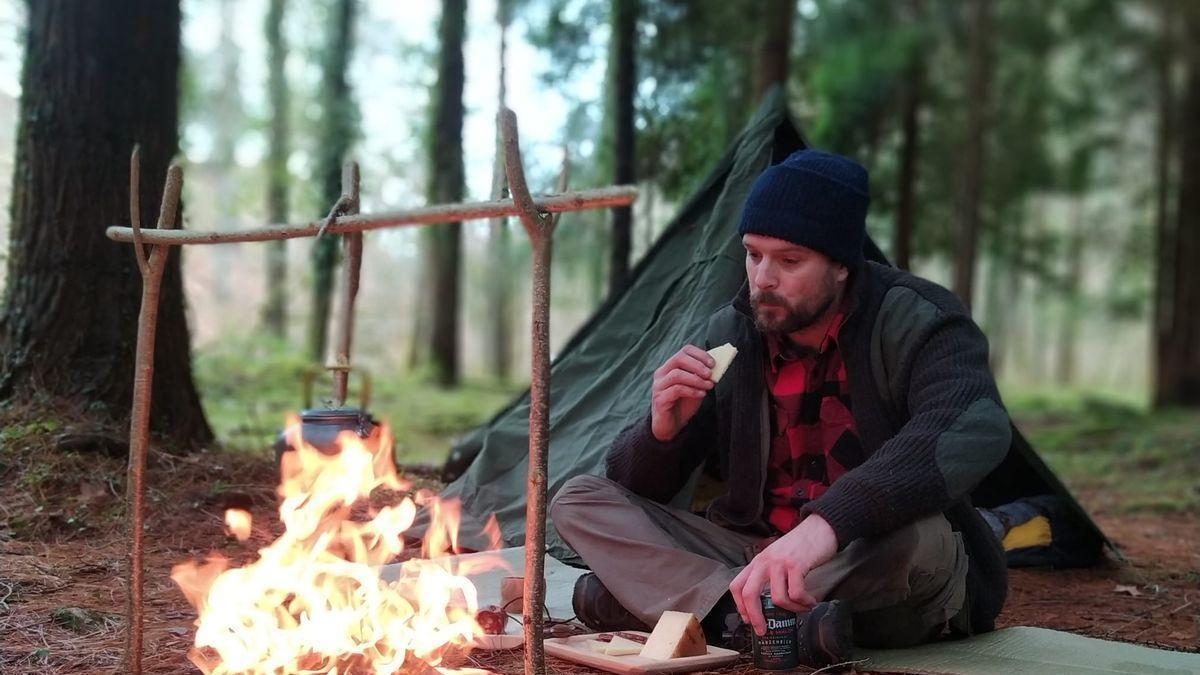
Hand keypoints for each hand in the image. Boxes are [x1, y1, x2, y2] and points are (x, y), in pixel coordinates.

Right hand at [650, 344, 715, 441]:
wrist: (671, 426)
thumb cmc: (683, 404)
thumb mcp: (695, 386)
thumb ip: (702, 376)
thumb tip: (716, 367)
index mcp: (670, 367)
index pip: (684, 351)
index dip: (700, 354)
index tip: (713, 363)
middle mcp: (662, 373)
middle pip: (679, 358)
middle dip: (697, 365)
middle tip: (710, 374)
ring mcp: (659, 386)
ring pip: (677, 374)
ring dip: (696, 379)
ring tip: (708, 386)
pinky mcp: (660, 399)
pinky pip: (676, 390)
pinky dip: (691, 390)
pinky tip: (701, 394)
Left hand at [729, 515, 837, 635]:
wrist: (819, 527)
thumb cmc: (800, 546)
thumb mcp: (777, 558)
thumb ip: (769, 575)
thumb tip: (768, 603)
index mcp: (757, 562)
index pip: (737, 585)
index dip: (740, 606)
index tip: (748, 620)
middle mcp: (765, 562)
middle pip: (749, 594)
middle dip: (755, 617)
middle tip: (764, 630)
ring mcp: (780, 563)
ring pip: (777, 598)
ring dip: (792, 609)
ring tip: (802, 608)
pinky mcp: (797, 565)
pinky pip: (796, 593)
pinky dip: (804, 603)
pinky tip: (811, 601)